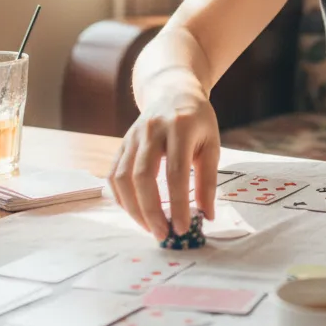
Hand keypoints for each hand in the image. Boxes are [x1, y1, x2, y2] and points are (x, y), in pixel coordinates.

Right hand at [109, 85, 220, 238]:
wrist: (173, 91)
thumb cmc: (197, 121)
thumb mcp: (212, 144)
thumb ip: (208, 180)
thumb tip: (206, 216)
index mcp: (180, 128)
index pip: (176, 173)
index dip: (178, 203)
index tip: (183, 228)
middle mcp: (151, 130)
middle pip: (143, 177)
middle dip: (151, 211)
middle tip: (163, 234)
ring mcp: (132, 136)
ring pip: (122, 178)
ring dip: (133, 209)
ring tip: (149, 227)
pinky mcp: (122, 143)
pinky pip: (113, 175)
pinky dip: (121, 198)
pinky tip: (134, 212)